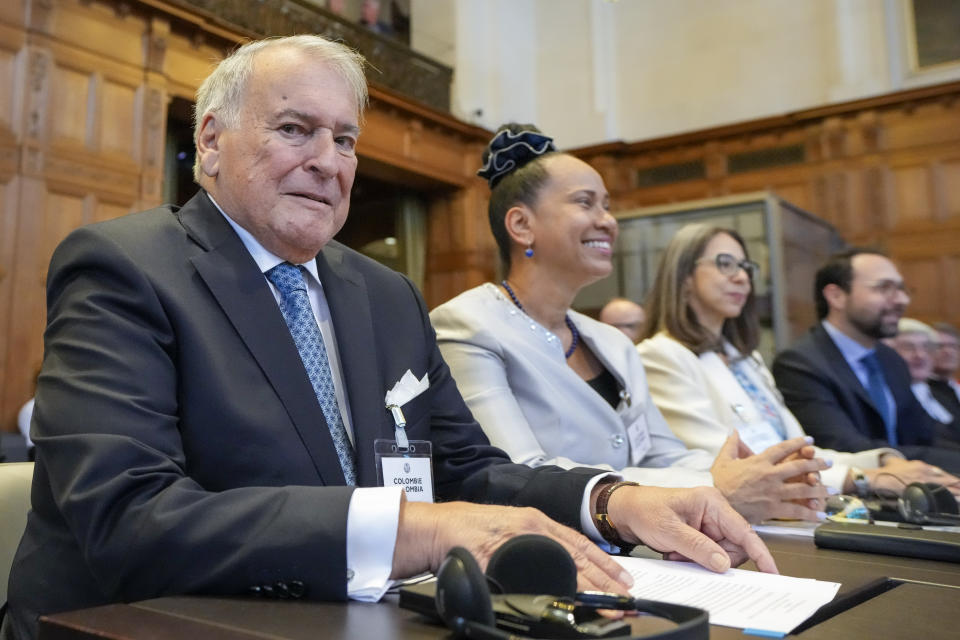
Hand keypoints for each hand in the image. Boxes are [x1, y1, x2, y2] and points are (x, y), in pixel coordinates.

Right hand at [390, 499, 633, 593]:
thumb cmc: (468, 531)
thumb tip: (554, 566)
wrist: (438, 528)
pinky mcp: (505, 553)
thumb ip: (529, 543)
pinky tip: (573, 598)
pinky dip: (558, 586)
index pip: (578, 542)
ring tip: (609, 602)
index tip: (622, 577)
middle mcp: (532, 525)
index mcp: (534, 521)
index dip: (603, 561)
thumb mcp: (506, 531)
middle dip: (604, 578)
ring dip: (590, 585)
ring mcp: (520, 538)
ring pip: (566, 563)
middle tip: (625, 595)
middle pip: (578, 555)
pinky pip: (537, 573)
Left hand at [605, 484, 777, 573]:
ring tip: (676, 552)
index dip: (760, 553)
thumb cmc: (645, 510)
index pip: (744, 531)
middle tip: (685, 556)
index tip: (771, 571)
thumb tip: (723, 563)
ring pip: (720, 555)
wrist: (625, 511)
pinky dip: (692, 560)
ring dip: (700, 560)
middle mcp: (715, 513)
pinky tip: (675, 552)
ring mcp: (708, 525)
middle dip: (713, 559)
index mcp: (712, 502)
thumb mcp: (670, 530)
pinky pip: (708, 556)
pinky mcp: (701, 535)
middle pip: (734, 548)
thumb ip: (698, 547)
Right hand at [710, 432, 829, 521]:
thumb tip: (733, 430)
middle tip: (828, 463)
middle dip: (817, 464)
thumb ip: (731, 444)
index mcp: (759, 461)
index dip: (798, 443)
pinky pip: (795, 511)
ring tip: (834, 490)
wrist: (714, 503)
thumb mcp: (722, 459)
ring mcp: (772, 492)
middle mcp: (769, 475)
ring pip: (802, 489)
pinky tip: (822, 515)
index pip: (783, 448)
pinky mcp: (772, 509)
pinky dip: (810, 514)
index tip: (810, 441)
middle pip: (798, 467)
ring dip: (821, 489)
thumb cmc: (717, 482)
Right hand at [868, 458, 959, 496]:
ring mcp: (923, 483)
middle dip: (956, 485)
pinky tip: (952, 500)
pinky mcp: (920, 490)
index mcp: (921, 466)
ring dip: (954, 492)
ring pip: (943, 488)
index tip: (957, 481)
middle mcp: (925, 474)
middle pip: (945, 480)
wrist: (883, 478)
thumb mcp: (898, 462)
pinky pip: (935, 495)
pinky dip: (944, 497)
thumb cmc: (889, 471)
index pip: (939, 472)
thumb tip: (904, 463)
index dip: (949, 477)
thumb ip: (905, 462)